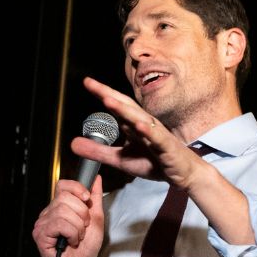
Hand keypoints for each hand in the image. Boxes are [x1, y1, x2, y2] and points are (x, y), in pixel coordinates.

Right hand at [32, 175, 104, 256]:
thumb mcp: (96, 218)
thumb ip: (95, 198)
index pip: (62, 185)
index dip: (77, 188)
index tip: (87, 199)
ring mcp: (42, 223)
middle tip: (83, 227)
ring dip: (78, 227)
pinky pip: (59, 224)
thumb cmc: (87, 245)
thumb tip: (96, 178)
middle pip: (65, 198)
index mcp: (59, 207)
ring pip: (63, 211)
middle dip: (82, 213)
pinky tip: (71, 241)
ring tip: (78, 237)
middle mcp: (48, 213)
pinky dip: (72, 233)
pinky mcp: (40, 235)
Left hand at [74, 76, 207, 189]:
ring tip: (108, 100)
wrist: (183, 174)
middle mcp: (145, 124)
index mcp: (134, 124)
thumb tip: (72, 143)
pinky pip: (157, 138)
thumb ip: (98, 151)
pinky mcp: (167, 147)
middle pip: (125, 106)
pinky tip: (140, 126)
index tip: (87, 82)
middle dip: (109, 94)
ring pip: (139, 119)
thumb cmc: (155, 162)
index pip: (117, 106)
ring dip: (124, 110)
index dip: (102, 94)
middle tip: (91, 84)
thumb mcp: (120, 159)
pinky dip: (149, 131)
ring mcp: (157, 134)